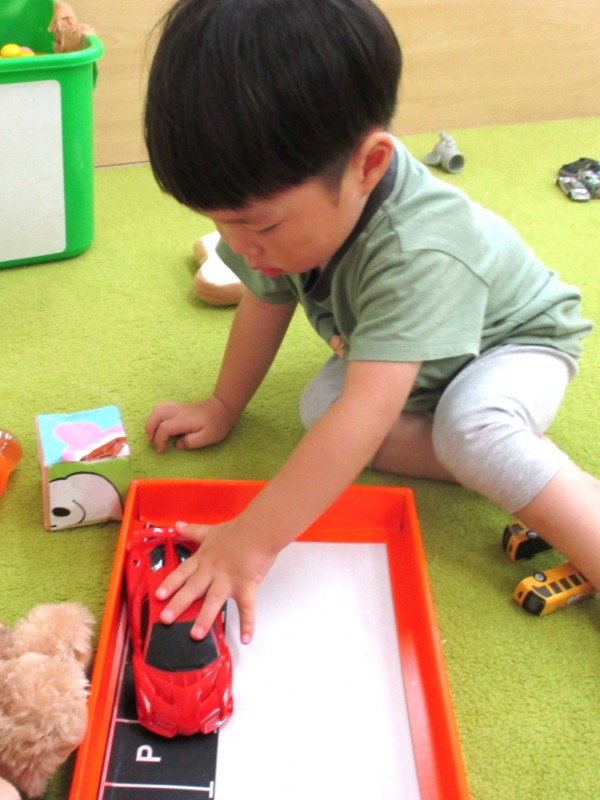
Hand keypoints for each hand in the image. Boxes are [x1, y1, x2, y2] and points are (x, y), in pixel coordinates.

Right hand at [145, 396, 236, 452]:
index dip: (159, 440)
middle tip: (151, 440)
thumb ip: (192, 442)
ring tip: (153, 433)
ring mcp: (179, 407)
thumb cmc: (217, 424)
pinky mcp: (180, 407)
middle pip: (157, 414)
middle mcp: (179, 411)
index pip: (165, 428)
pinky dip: (157, 416)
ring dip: (152, 421)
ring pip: (158, 408)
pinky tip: (160, 424)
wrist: (223, 408)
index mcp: (184, 420)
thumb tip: (177, 444)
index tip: (161, 450)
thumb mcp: (208, 437)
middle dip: (150, 428)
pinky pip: (163, 408)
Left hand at [156, 520, 277, 643]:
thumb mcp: (211, 530)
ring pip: (213, 601)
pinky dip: (248, 623)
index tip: (158, 596)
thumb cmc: (238, 530)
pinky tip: (246, 639)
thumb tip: (177, 525)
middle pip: (193, 589)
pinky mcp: (246, 586)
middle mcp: (213, 572)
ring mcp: (229, 580)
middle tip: (165, 619)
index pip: (183, 572)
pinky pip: (246, 608)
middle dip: (178, 604)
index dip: (170, 584)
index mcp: (204, 559)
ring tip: (196, 635)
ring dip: (204, 618)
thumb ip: (193, 531)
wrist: (259, 530)